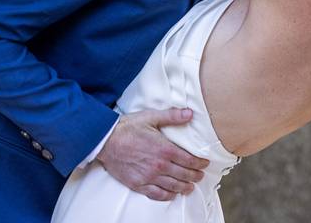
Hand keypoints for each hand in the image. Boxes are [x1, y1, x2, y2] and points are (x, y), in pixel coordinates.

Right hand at [96, 108, 210, 200]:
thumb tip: (190, 113)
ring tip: (190, 187)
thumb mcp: (151, 117)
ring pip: (173, 186)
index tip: (205, 164)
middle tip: (200, 176)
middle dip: (195, 176)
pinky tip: (172, 194)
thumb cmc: (127, 128)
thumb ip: (172, 116)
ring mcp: (149, 177)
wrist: (105, 141)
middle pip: (184, 175)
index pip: (189, 160)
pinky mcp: (138, 184)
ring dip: (185, 187)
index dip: (200, 163)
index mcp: (165, 149)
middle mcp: (159, 166)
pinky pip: (157, 194)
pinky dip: (167, 195)